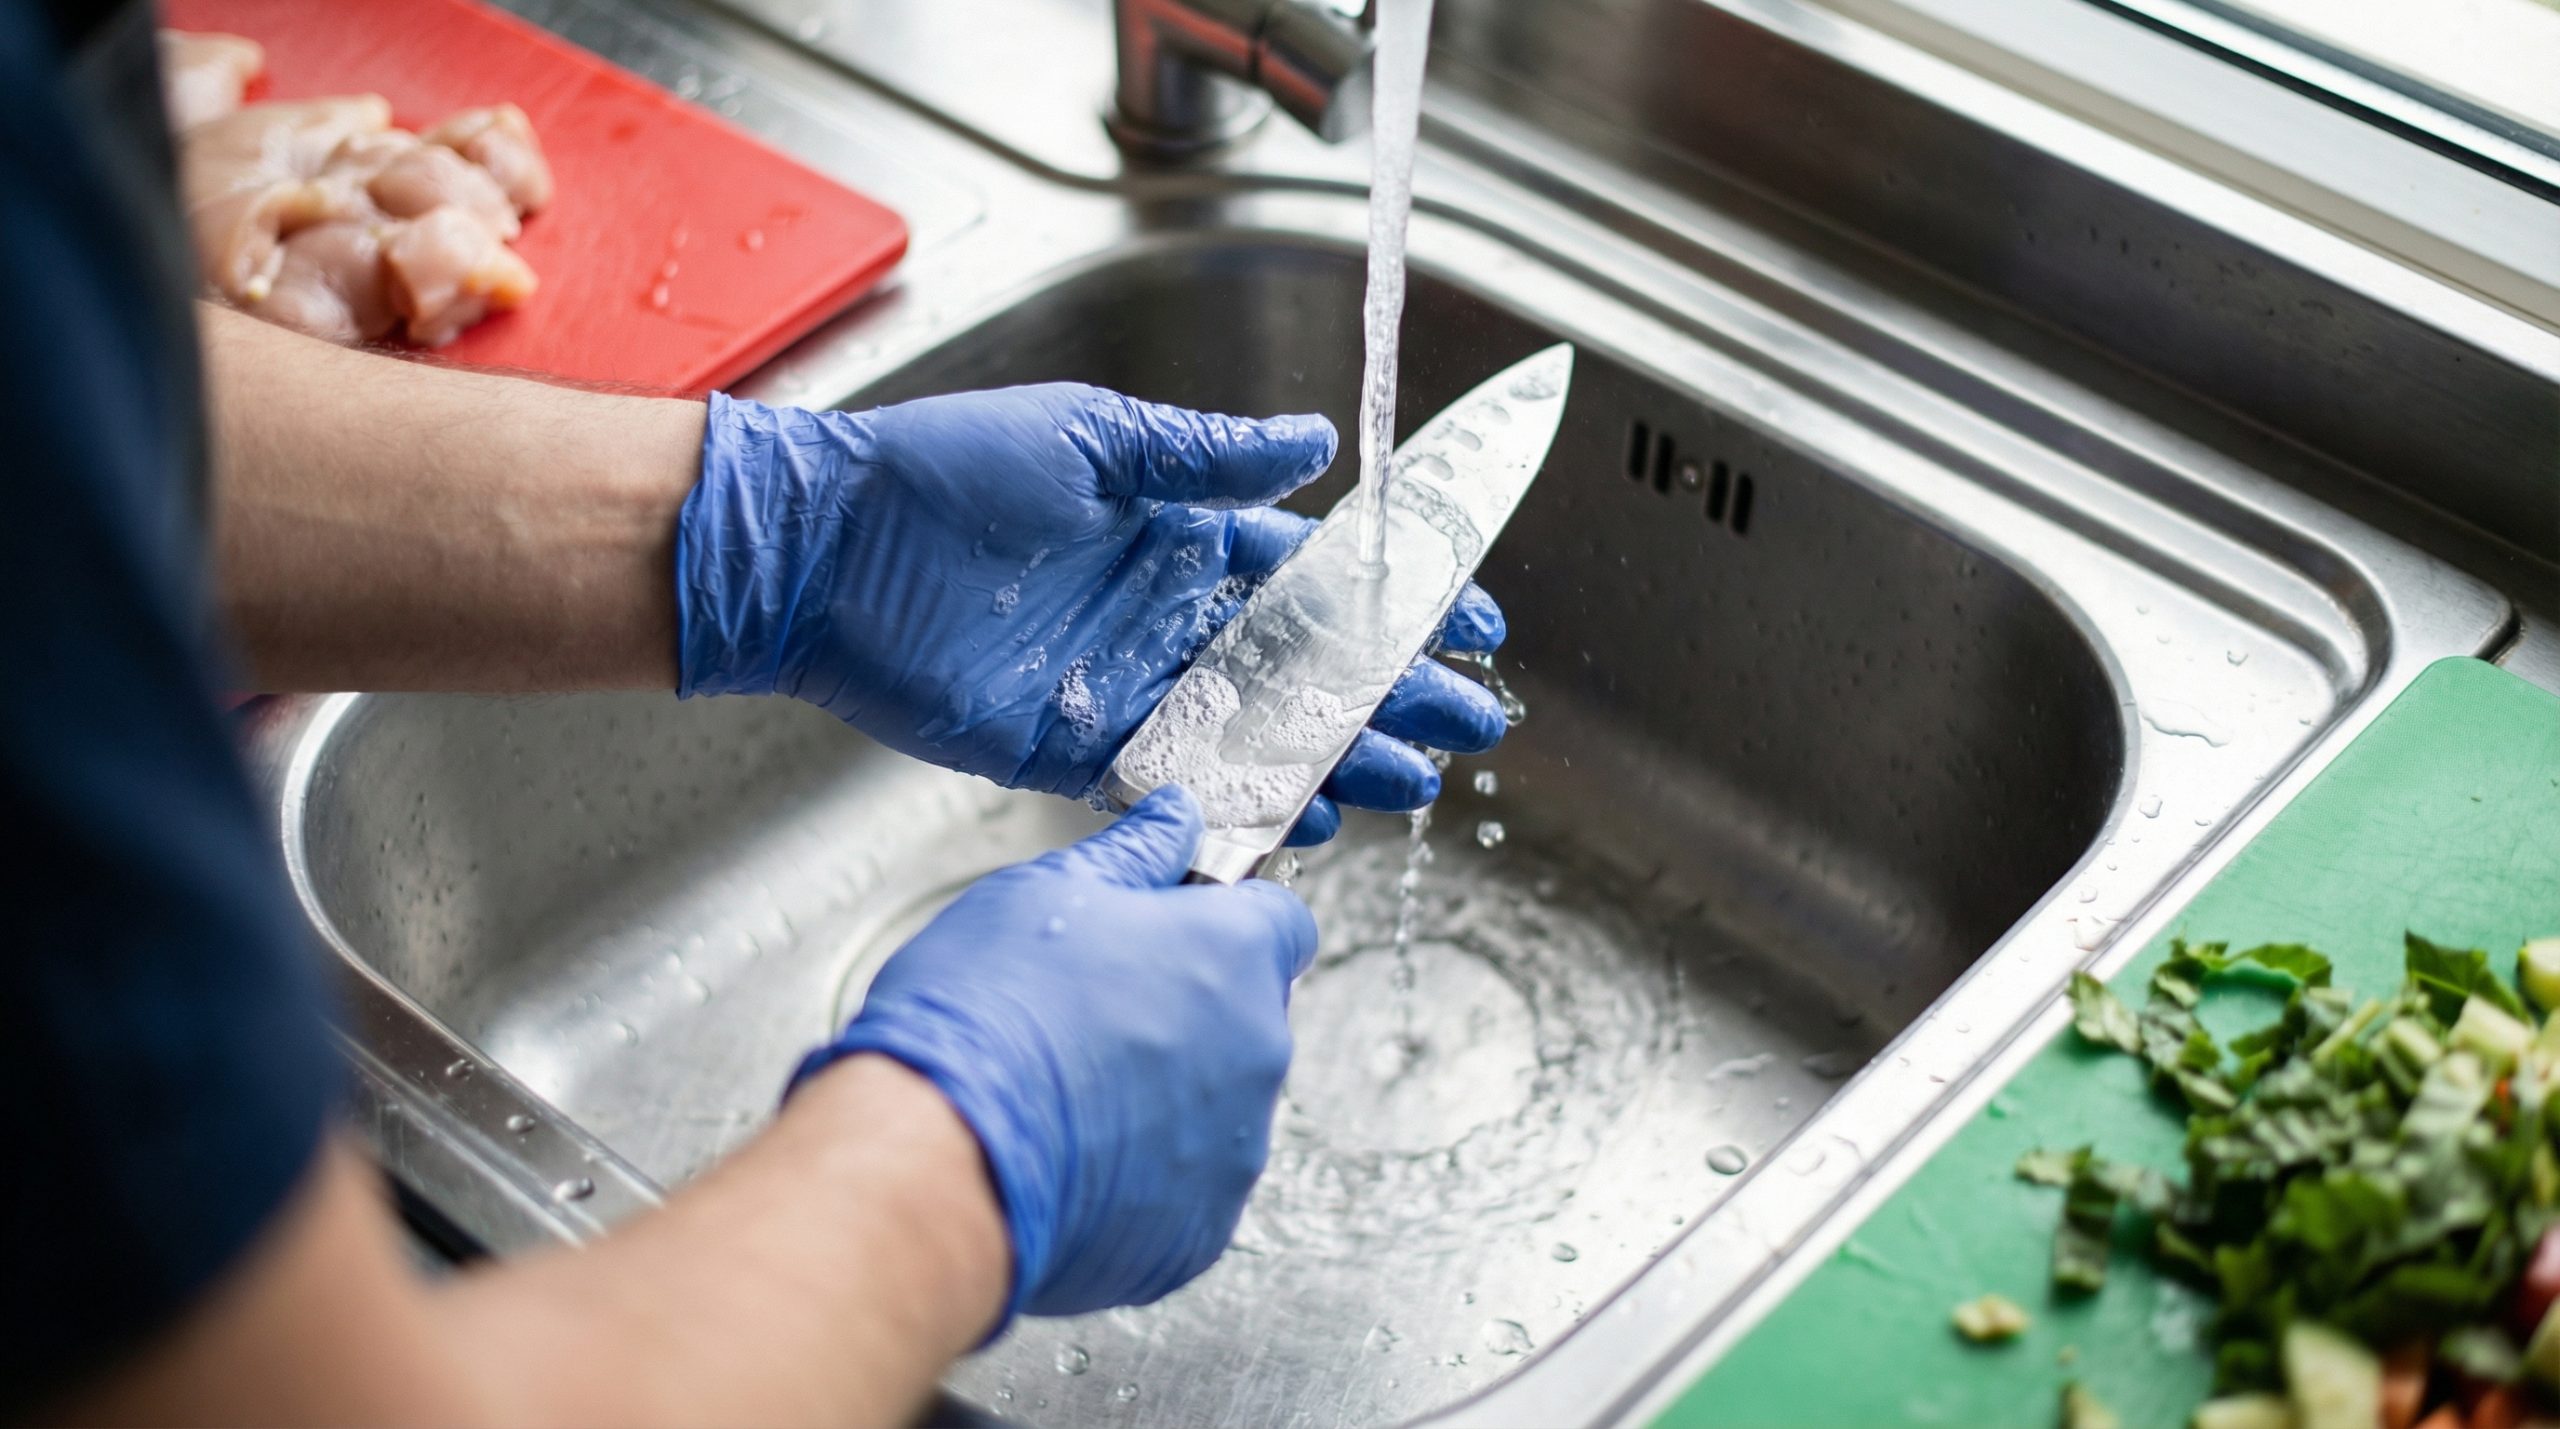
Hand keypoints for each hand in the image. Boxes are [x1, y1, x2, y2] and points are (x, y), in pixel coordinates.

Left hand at [675, 386, 1505, 841]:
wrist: (823, 548)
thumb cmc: (942, 473)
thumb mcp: (1091, 438)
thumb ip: (1205, 456)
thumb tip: (1318, 443)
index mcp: (1180, 534)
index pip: (1314, 572)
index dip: (1395, 596)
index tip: (1471, 616)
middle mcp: (1167, 615)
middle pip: (1306, 664)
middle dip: (1393, 691)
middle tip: (1471, 720)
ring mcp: (1127, 686)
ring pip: (1258, 730)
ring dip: (1337, 755)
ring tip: (1413, 779)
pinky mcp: (1073, 749)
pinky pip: (1177, 782)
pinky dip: (1241, 800)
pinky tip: (1306, 813)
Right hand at [790, 788, 1312, 1324]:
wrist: (939, 1158)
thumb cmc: (985, 1015)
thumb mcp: (1047, 893)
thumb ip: (1133, 853)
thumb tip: (1174, 818)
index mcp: (1233, 957)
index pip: (1280, 921)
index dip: (1225, 917)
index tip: (1174, 924)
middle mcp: (1256, 1054)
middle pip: (1247, 1016)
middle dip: (1188, 1008)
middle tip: (1094, 1009)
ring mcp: (1234, 1153)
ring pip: (1218, 1106)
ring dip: (1166, 1093)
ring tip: (1068, 1089)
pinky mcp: (1197, 1235)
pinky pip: (1185, 1189)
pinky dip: (1142, 1174)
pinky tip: (1070, 1155)